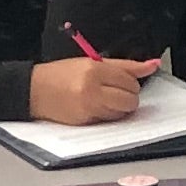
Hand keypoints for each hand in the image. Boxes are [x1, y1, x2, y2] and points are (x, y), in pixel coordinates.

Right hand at [30, 56, 157, 125]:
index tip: (126, 82)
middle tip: (117, 92)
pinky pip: (109, 121)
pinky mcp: (85, 123)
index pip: (130, 80)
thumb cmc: (61, 75)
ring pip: (122, 112)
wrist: (33, 91)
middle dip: (129, 97)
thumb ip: (124, 66)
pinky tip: (95, 108)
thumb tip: (152, 65)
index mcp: (94, 70)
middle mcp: (92, 90)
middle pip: (130, 99)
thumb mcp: (91, 62)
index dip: (131, 82)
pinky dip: (108, 116)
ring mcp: (88, 109)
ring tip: (104, 99)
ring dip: (119, 108)